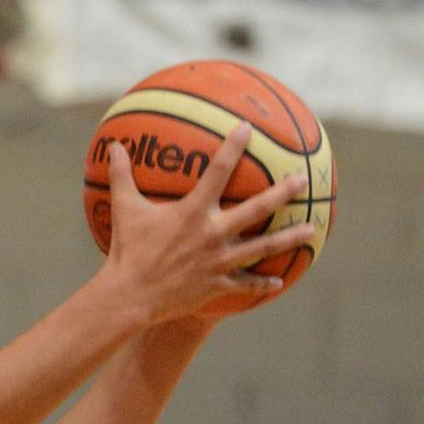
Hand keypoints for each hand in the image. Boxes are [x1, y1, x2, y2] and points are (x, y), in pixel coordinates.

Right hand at [102, 122, 315, 323]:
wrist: (131, 295)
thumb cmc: (127, 250)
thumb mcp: (123, 209)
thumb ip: (121, 176)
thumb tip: (113, 146)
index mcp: (193, 211)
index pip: (219, 171)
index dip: (234, 147)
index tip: (247, 128)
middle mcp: (213, 233)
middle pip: (258, 208)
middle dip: (283, 192)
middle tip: (302, 180)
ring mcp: (219, 260)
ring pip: (263, 247)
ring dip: (289, 238)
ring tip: (310, 229)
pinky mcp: (218, 284)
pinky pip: (246, 284)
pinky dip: (262, 284)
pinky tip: (279, 282)